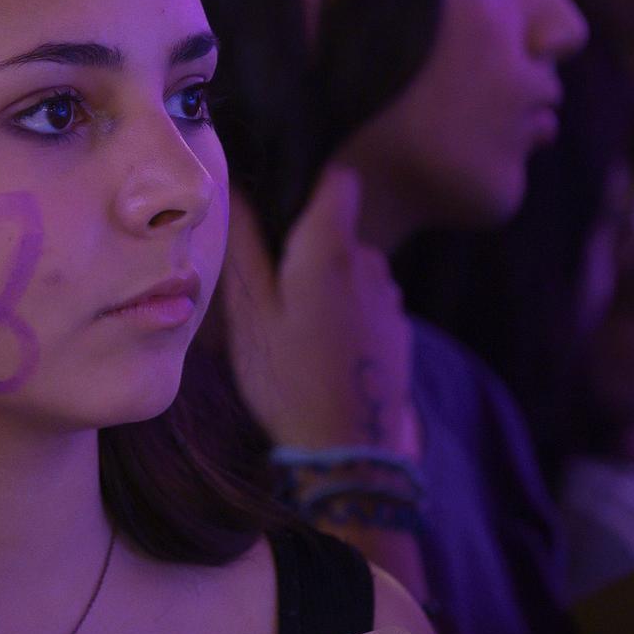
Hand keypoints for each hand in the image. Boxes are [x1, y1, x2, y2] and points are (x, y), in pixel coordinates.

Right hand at [221, 165, 418, 456]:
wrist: (350, 453)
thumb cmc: (289, 380)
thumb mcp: (250, 315)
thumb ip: (244, 247)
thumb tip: (234, 191)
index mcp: (330, 249)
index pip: (337, 180)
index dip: (310, 184)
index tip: (280, 209)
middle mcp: (369, 263)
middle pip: (338, 229)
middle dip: (307, 246)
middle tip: (269, 289)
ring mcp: (390, 299)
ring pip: (352, 269)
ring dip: (327, 284)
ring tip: (293, 328)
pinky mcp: (399, 332)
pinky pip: (366, 303)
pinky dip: (346, 315)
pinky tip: (321, 352)